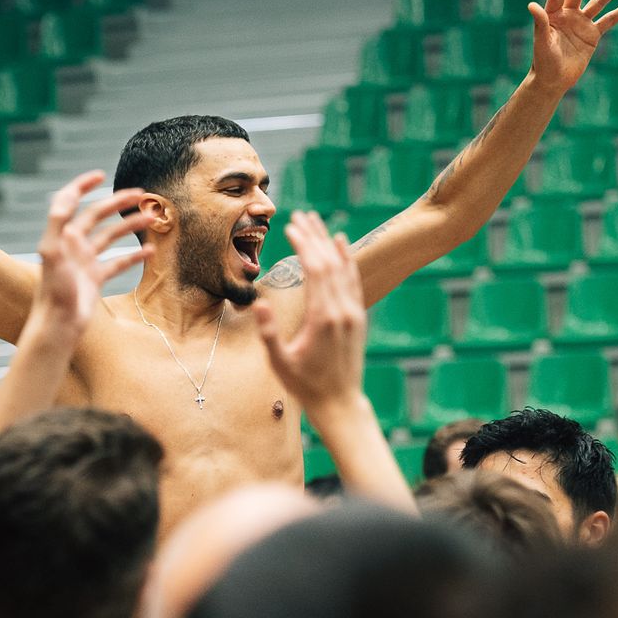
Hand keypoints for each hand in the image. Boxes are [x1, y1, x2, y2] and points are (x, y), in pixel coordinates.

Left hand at [30, 173, 153, 339]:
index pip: (70, 201)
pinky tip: (150, 251)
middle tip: (140, 194)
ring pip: (111, 237)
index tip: (100, 175)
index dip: (82, 186)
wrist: (59, 325)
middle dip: (117, 203)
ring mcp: (85, 261)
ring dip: (129, 226)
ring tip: (150, 218)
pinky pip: (118, 263)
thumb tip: (67, 196)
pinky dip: (133, 256)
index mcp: (62, 235)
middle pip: (97, 216)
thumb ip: (57, 223)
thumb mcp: (51, 252)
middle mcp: (73, 245)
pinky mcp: (95, 279)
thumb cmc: (53, 291)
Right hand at [253, 211, 368, 415]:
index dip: (304, 245)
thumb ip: (269, 334)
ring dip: (329, 242)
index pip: (315, 270)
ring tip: (316, 221)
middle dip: (314, 236)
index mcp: (323, 318)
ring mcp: (353, 312)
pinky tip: (341, 243)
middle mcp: (342, 310)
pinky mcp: (358, 316)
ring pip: (343, 268)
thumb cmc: (305, 385)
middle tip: (301, 214)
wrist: (340, 402)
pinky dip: (347, 259)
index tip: (291, 226)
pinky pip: (353, 280)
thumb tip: (259, 304)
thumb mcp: (280, 362)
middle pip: (329, 263)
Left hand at [528, 0, 617, 91]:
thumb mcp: (542, 42)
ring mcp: (582, 22)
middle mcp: (568, 14)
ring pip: (600, 1)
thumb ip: (540, 23)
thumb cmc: (542, 62)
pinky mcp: (593, 34)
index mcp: (552, 14)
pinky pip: (610, 19)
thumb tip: (532, 5)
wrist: (554, 80)